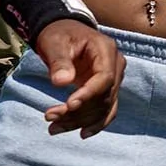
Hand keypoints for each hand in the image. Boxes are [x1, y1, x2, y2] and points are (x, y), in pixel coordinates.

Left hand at [34, 19, 123, 137]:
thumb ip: (58, 61)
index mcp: (106, 50)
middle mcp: (116, 65)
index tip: (68, 106)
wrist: (64, 32)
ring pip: (103, 107)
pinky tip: (82, 133)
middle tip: (50, 119)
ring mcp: (114, 78)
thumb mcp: (54, 43)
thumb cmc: (58, 34)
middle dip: (78, 112)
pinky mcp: (107, 88)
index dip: (88, 95)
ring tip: (53, 127)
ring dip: (80, 121)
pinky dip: (96, 123)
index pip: (104, 78)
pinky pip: (106, 109)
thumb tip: (61, 82)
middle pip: (104, 96)